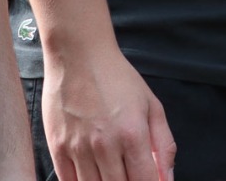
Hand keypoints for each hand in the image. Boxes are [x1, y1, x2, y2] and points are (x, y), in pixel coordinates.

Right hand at [42, 44, 175, 180]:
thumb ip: (164, 144)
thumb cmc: (118, 78)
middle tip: (130, 174)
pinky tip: (92, 176)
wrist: (79, 56)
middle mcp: (105, 145)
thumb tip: (168, 178)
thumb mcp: (152, 105)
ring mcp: (78, 148)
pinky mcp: (56, 148)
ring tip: (112, 173)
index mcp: (133, 134)